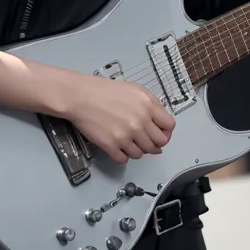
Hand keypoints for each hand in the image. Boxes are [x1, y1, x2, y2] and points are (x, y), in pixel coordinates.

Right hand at [61, 73, 175, 164]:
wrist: (79, 96)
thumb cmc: (104, 91)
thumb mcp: (134, 90)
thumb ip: (151, 105)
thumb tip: (160, 126)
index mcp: (147, 105)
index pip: (169, 127)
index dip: (165, 132)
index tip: (159, 134)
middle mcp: (139, 121)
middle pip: (158, 144)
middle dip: (153, 143)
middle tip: (142, 139)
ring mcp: (125, 135)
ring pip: (141, 154)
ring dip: (136, 149)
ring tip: (127, 140)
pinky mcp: (111, 146)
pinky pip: (124, 159)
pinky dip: (122, 155)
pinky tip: (117, 145)